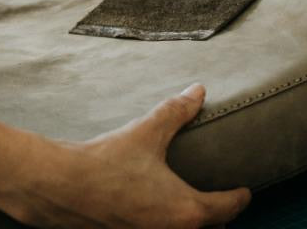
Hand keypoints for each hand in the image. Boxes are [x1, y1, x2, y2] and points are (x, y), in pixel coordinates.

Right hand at [3, 84, 250, 227]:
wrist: (60, 188)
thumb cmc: (106, 162)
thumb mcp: (147, 132)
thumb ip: (177, 111)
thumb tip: (198, 92)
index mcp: (186, 210)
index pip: (227, 208)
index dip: (240, 197)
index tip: (246, 190)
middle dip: (216, 216)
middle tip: (219, 199)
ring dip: (189, 224)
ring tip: (187, 208)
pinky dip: (163, 226)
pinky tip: (152, 213)